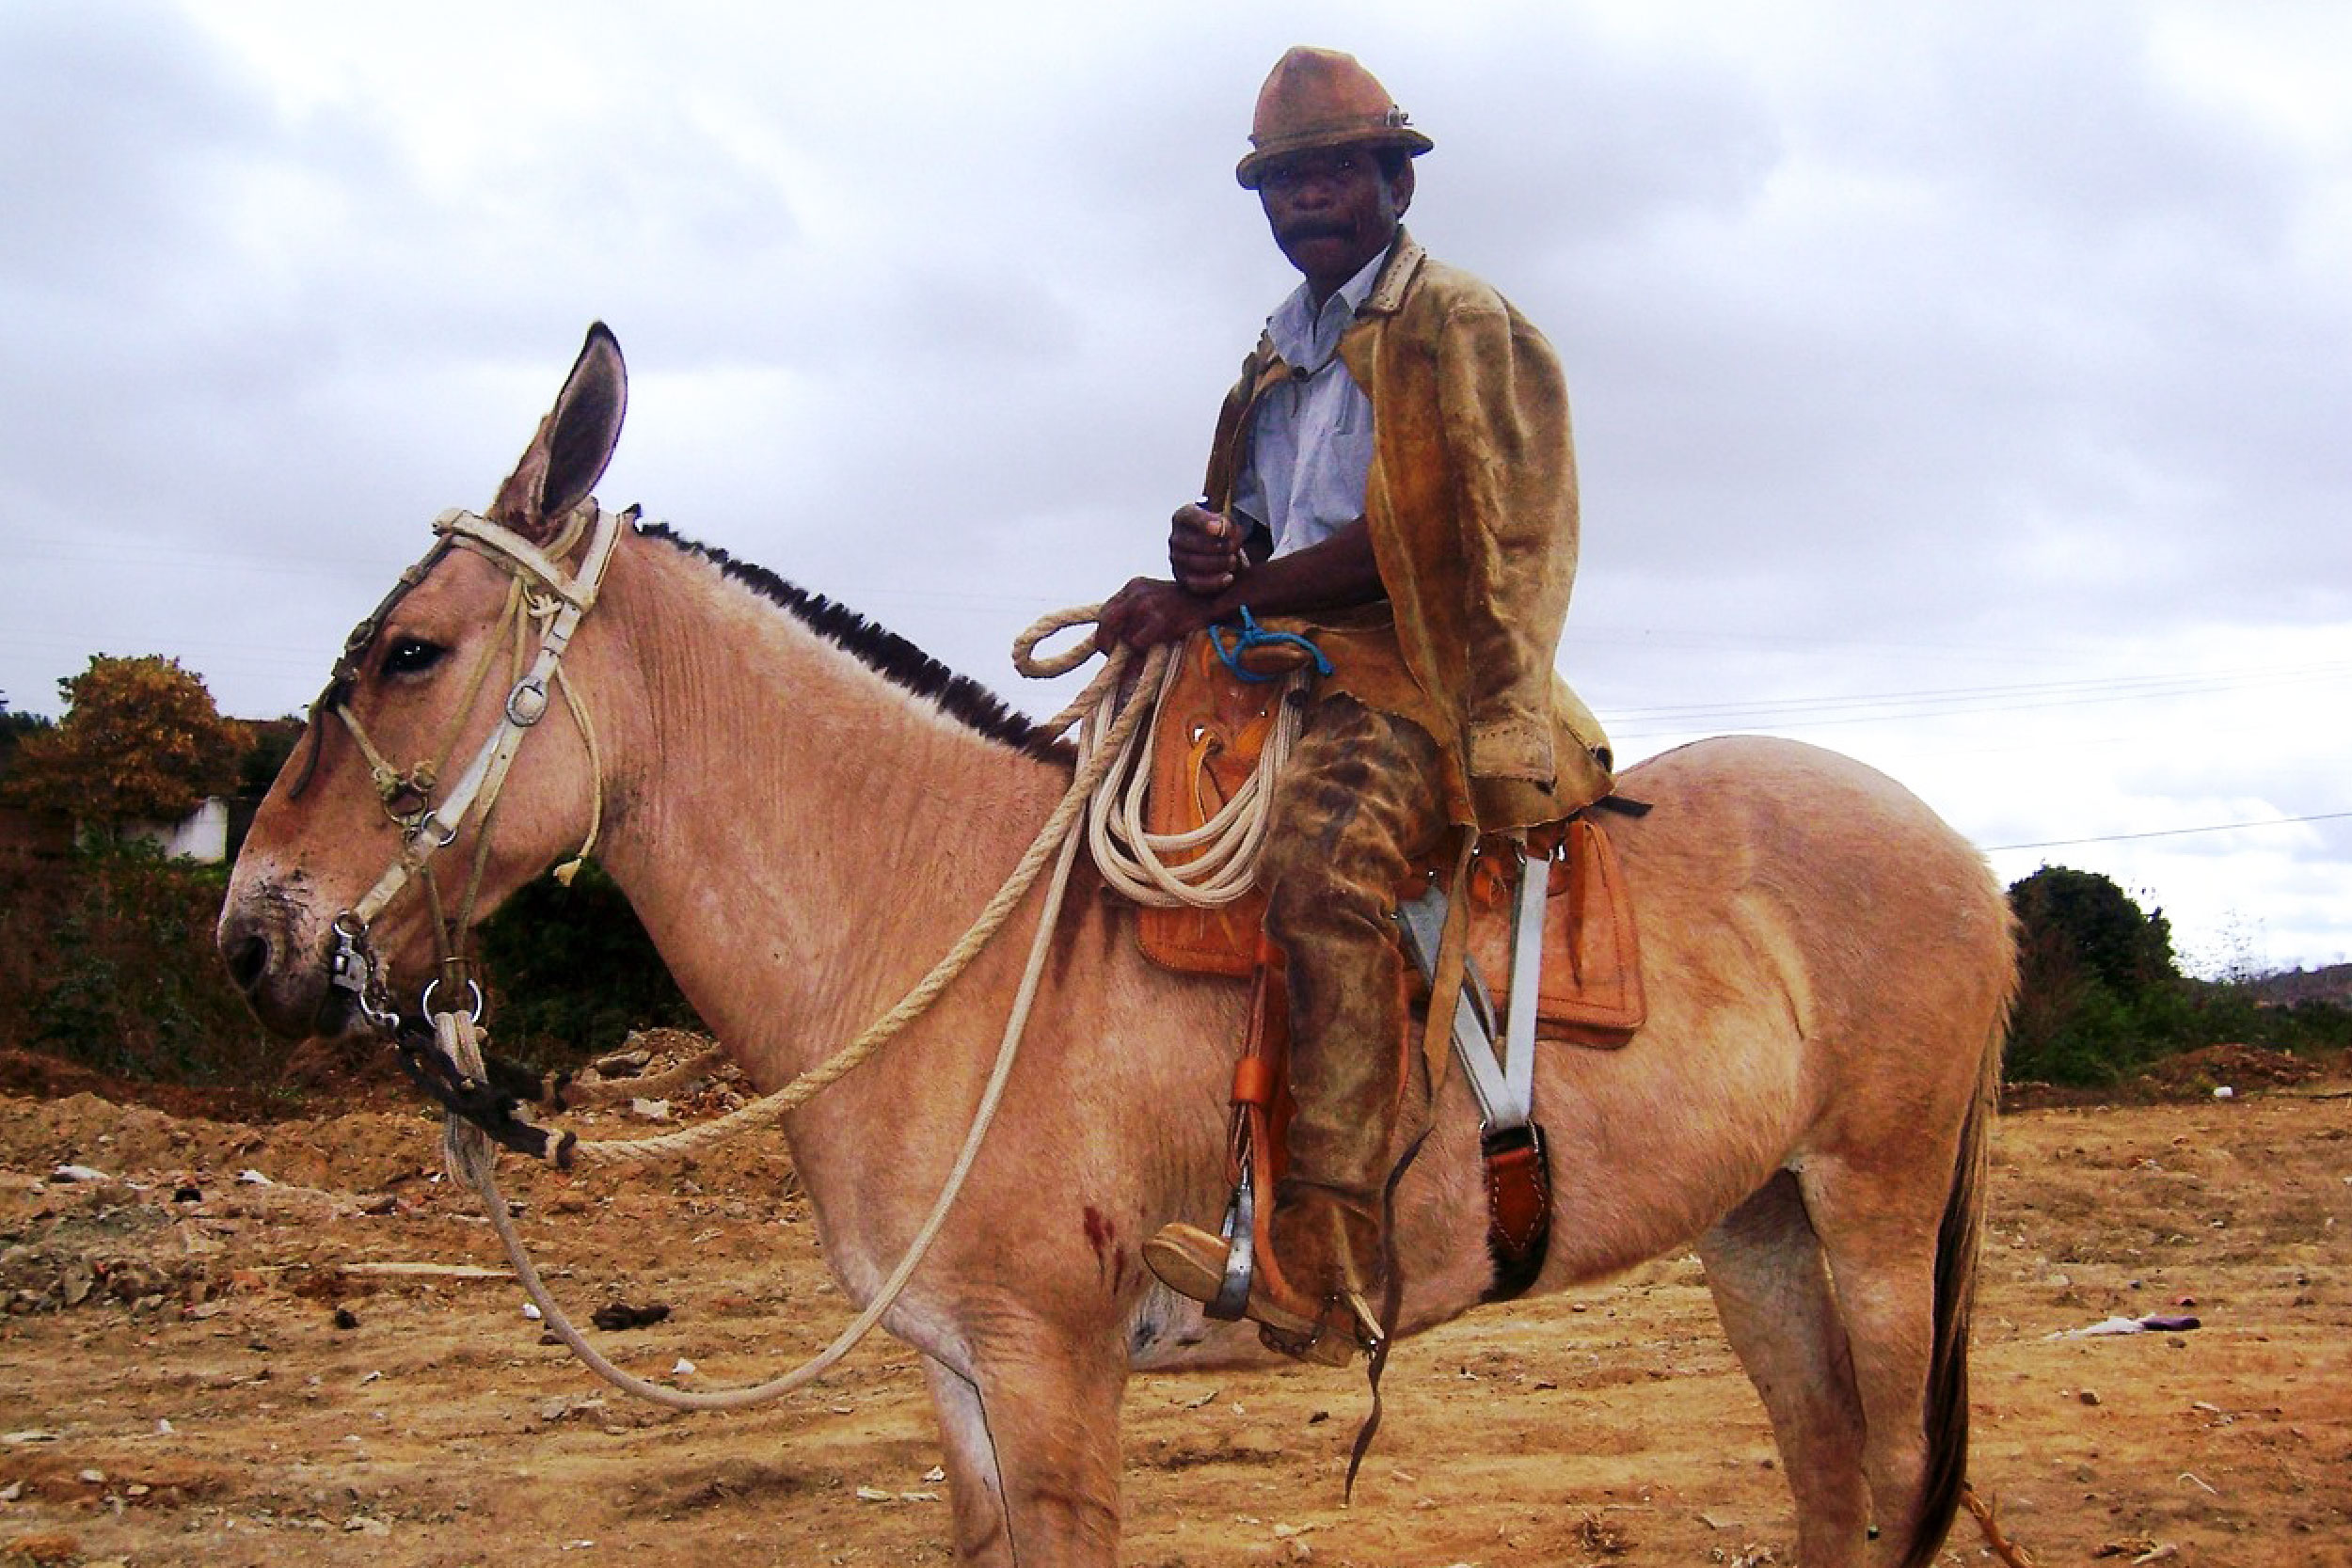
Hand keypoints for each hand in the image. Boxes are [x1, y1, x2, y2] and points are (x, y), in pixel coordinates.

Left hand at [1095, 576, 1216, 652]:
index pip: (1106, 611)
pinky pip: (1138, 643)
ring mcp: (1148, 604)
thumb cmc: (1183, 606)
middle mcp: (1137, 592)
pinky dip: (1142, 652)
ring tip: (1140, 654)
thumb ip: (1134, 614)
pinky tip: (1154, 650)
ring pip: (1123, 636)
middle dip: (1106, 642)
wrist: (1211, 600)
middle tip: (1112, 656)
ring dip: (1129, 650)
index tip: (1107, 646)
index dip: (1104, 631)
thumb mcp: (1155, 600)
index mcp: (1134, 586)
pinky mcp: (1161, 619)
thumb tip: (1115, 641)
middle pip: (1107, 621)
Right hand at [1169, 503, 1247, 595]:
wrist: (1214, 546)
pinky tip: (1229, 577)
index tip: (1219, 528)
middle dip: (1218, 546)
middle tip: (1234, 547)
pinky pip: (1195, 583)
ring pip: (1195, 563)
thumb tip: (1224, 529)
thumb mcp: (1225, 521)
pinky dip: (1214, 581)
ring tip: (1233, 561)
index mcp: (1184, 517)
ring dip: (1219, 563)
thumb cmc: (1219, 531)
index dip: (1204, 522)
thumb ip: (1227, 522)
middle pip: (1192, 542)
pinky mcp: (1182, 577)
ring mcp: (1176, 559)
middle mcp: (1176, 537)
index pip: (1189, 516)